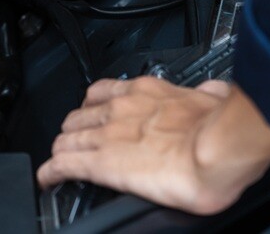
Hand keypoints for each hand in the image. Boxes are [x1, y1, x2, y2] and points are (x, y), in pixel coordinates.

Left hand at [36, 78, 269, 215]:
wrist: (219, 149)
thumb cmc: (222, 129)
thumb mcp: (215, 98)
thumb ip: (208, 93)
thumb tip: (215, 90)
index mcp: (148, 92)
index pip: (106, 92)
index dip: (95, 105)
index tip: (95, 113)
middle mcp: (122, 109)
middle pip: (81, 115)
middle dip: (75, 128)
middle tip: (77, 140)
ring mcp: (108, 135)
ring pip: (68, 138)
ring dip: (63, 148)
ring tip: (61, 158)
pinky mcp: (102, 164)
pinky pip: (65, 164)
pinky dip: (52, 172)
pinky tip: (47, 179)